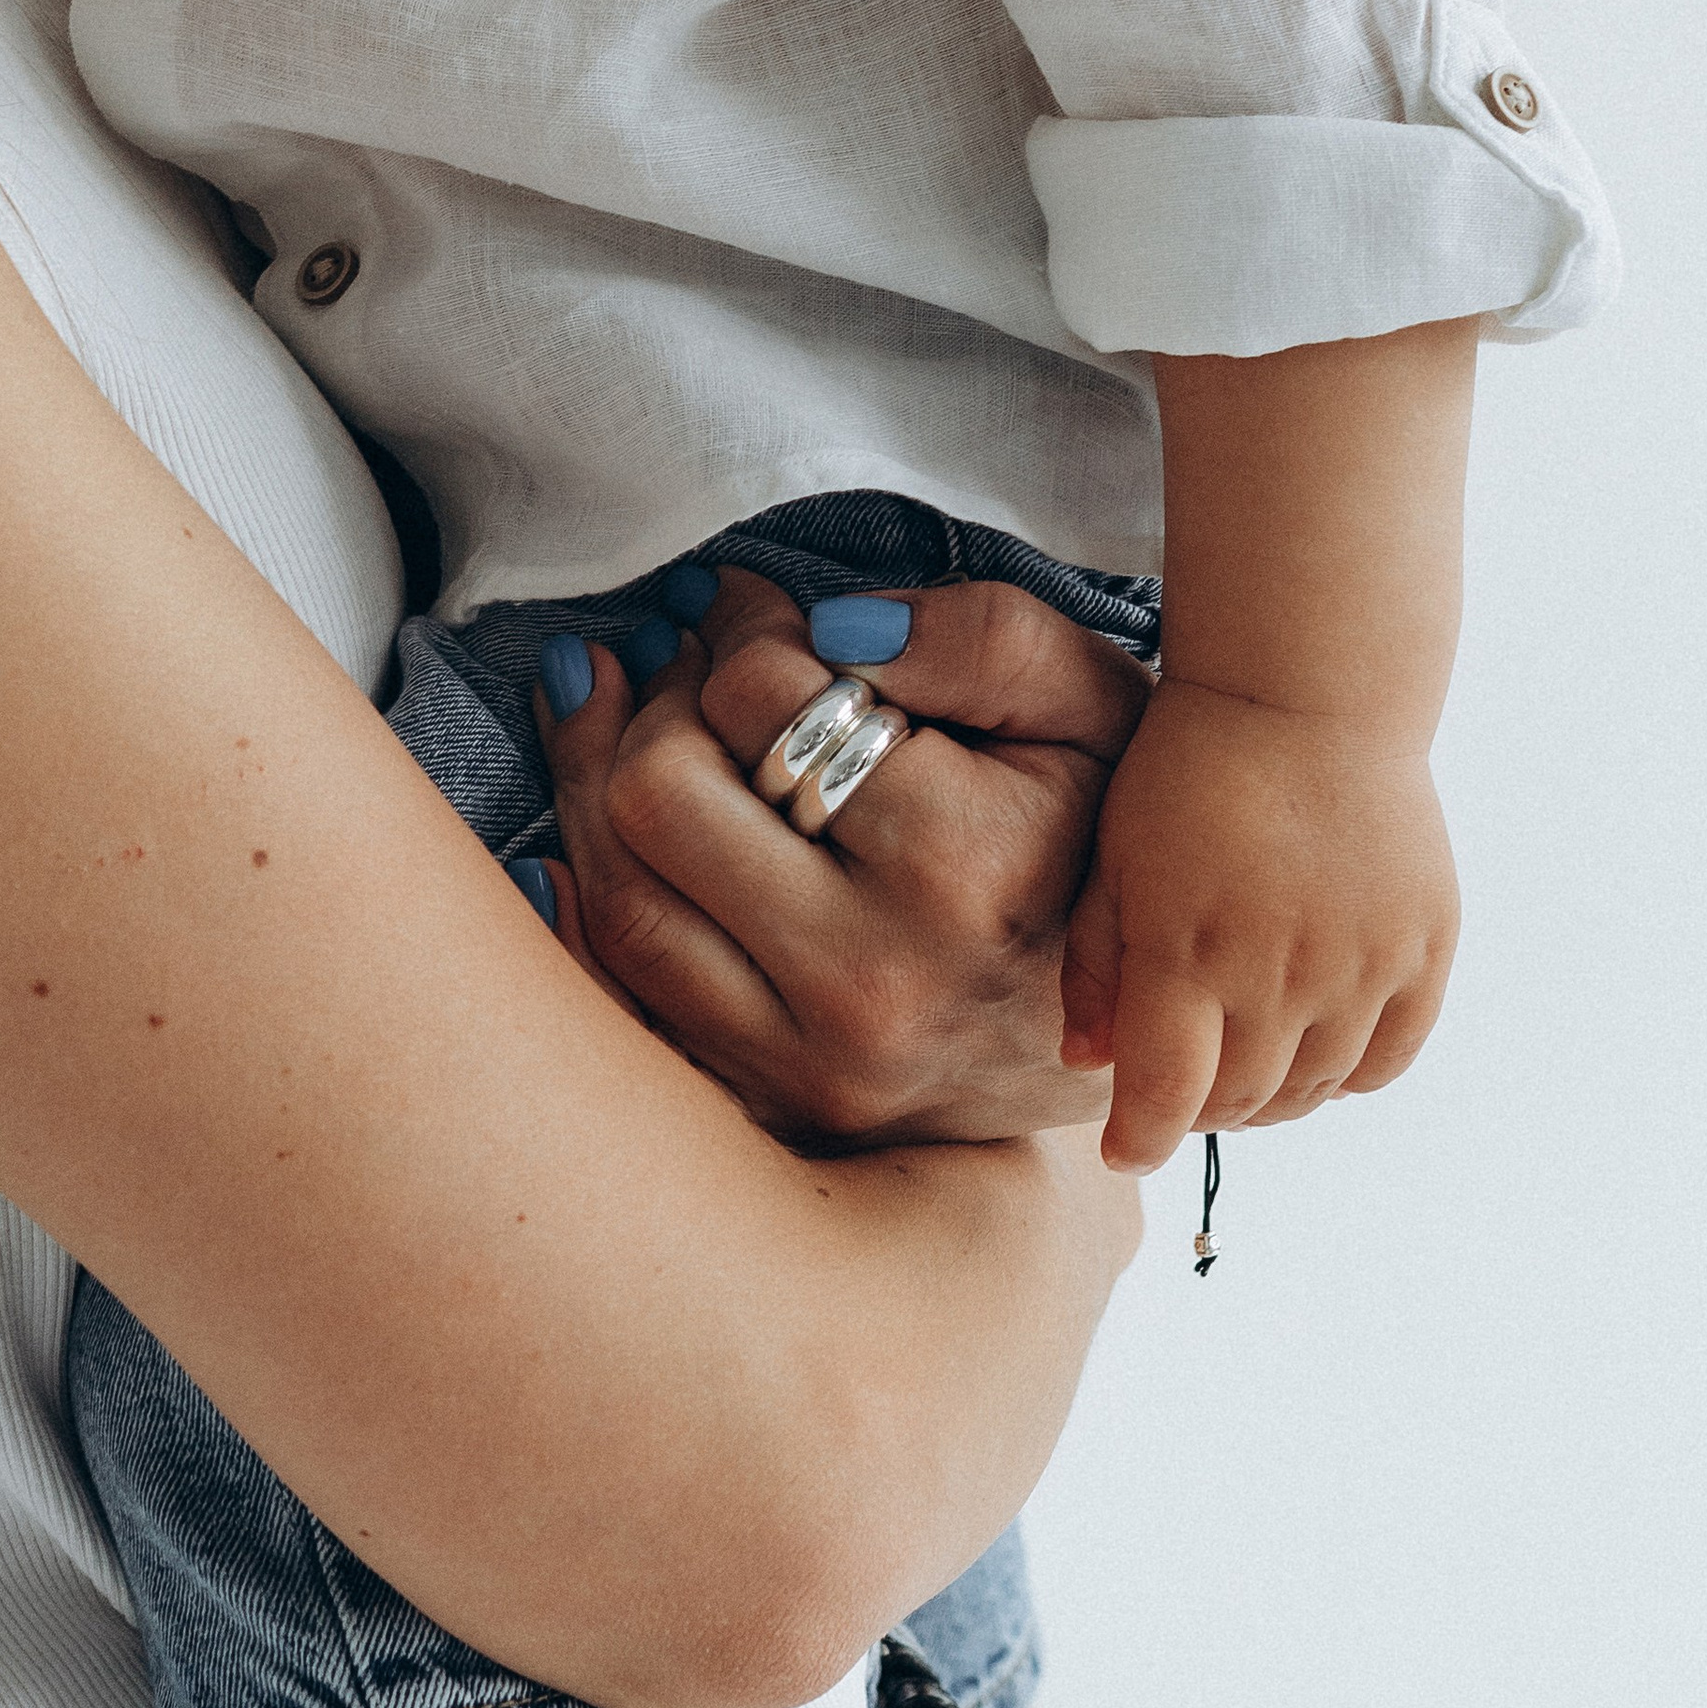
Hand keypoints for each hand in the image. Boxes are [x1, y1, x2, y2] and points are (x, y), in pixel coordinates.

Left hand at [537, 569, 1151, 1146]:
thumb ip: (978, 638)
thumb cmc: (1100, 848)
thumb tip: (820, 621)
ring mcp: (805, 1062)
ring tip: (614, 710)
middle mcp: (870, 983)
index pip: (763, 701)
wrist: (1127, 1042)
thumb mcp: (1096, 710)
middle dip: (656, 701)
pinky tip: (579, 828)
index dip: (737, 626)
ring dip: (595, 782)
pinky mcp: (764, 1105)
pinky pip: (621, 998)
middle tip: (684, 662)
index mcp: (960, 868)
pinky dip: (580, 903)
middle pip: (660, 797)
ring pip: (621, 897)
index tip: (742, 603)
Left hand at [1059, 677, 1459, 1175]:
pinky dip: (1348, 1074)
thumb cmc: (1188, 775)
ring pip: (1313, 1090)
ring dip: (1271, 1099)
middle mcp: (1281, 971)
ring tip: (1246, 1063)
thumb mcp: (1116, 862)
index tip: (1126, 1146)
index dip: (1142, 1139)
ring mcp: (1361, 962)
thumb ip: (1099, 970)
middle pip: (1240, 1104)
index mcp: (1189, 953)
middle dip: (1198, 1111)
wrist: (1307, 690)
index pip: (1168, 1099)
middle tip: (1183, 1086)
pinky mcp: (1421, 946)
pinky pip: (1388, 1059)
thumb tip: (1090, 1064)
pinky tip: (1315, 1044)